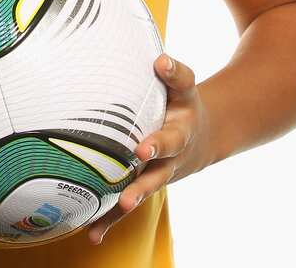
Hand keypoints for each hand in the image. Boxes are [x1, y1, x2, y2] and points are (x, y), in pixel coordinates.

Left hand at [88, 53, 213, 244]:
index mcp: (179, 132)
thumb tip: (160, 60)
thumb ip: (174, 74)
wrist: (202, 137)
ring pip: (142, 192)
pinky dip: (110, 221)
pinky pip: (125, 206)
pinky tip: (93, 235)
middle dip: (141, 184)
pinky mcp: (144, 186)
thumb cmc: (183, 105)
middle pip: (156, 173)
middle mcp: (170, 158)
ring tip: (115, 211)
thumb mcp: (185, 88)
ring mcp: (158, 175)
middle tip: (127, 196)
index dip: (157, 143)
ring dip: (128, 204)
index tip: (142, 149)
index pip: (169, 137)